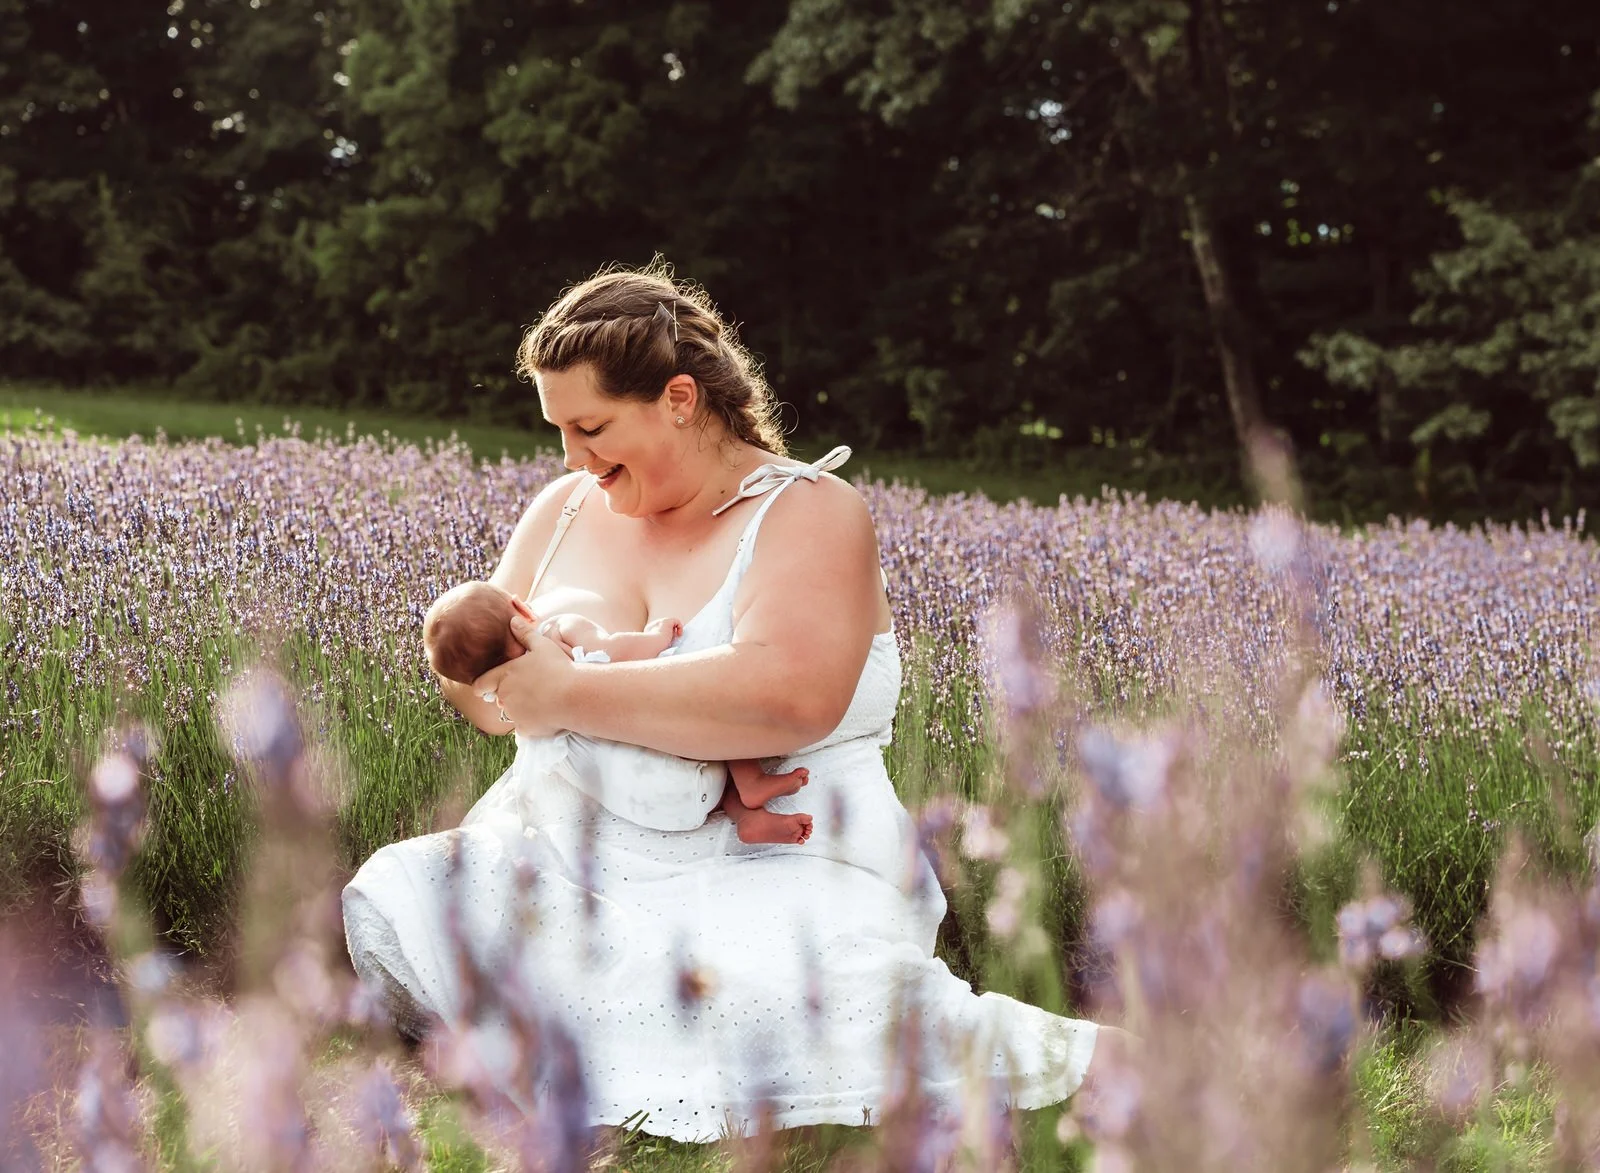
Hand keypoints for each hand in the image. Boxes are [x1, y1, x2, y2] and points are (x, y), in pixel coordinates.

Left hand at [472, 622, 573, 736]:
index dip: (483, 685)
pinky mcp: (525, 729)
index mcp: (504, 675)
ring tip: (542, 700)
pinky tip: (546, 713)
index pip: (480, 684)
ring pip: (512, 712)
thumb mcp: (542, 645)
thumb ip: (525, 634)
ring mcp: (514, 714)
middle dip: (510, 694)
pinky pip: (524, 726)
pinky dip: (532, 722)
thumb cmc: (558, 666)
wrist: (574, 695)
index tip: (486, 687)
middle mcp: (504, 696)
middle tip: (531, 689)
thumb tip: (513, 620)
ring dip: (521, 708)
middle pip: (499, 698)